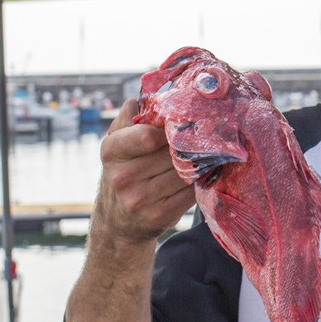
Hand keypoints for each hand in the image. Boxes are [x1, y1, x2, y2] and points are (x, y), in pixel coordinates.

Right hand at [93, 98, 195, 243]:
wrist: (119, 223)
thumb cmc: (125, 171)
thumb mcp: (118, 143)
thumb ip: (130, 119)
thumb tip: (142, 98)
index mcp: (111, 151)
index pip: (148, 136)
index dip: (171, 128)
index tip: (183, 124)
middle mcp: (122, 177)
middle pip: (173, 152)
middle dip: (191, 144)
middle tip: (208, 135)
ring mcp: (140, 199)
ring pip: (186, 171)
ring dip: (200, 163)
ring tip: (207, 154)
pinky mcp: (158, 216)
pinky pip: (191, 192)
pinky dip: (200, 181)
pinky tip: (201, 175)